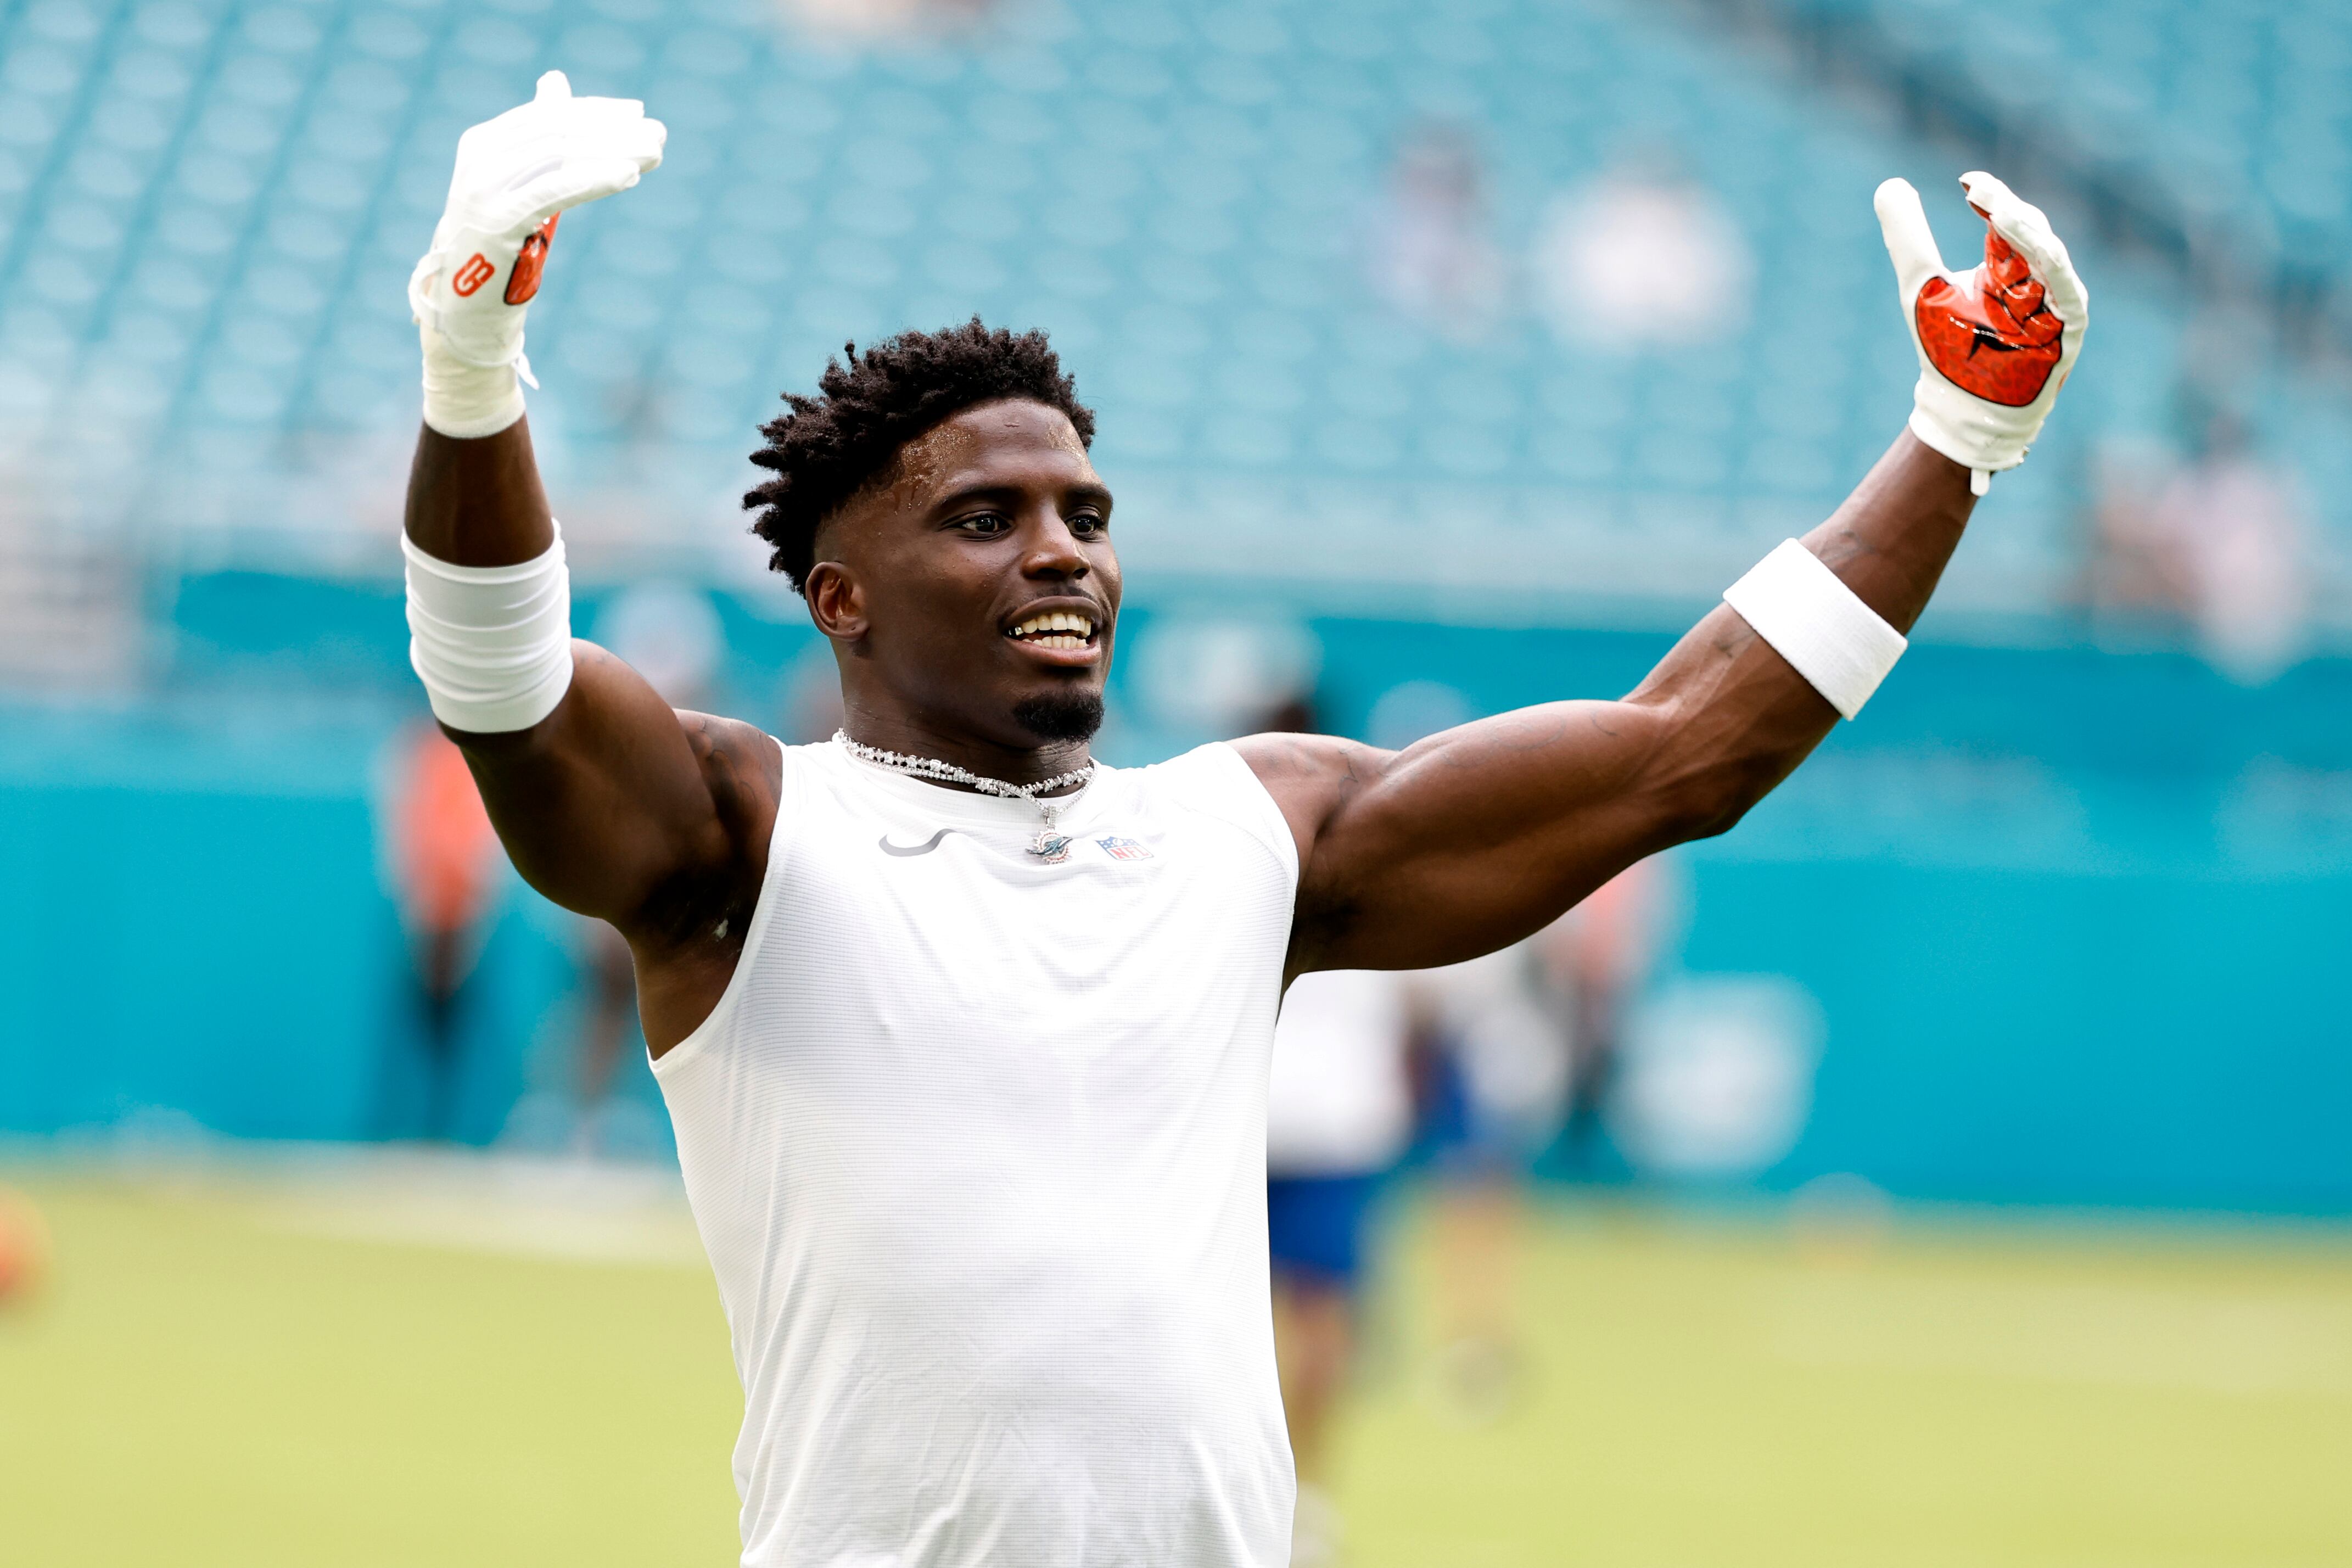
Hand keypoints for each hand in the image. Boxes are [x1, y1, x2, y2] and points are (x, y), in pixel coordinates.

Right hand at [408, 71, 666, 373]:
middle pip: (558, 132)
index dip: (596, 111)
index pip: (548, 115)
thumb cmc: (502, 244)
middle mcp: (480, 157)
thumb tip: (555, 81)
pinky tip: (628, 175)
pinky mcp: (498, 220)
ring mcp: (484, 188)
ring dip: (613, 152)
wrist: (467, 305)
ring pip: (559, 156)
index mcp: (484, 142)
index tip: (639, 114)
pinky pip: (554, 190)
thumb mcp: (523, 183)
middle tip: (658, 135)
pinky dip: (593, 179)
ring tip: (653, 154)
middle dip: (612, 132)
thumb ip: (540, 137)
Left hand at [1875, 172, 2087, 491]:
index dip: (1992, 196)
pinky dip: (2053, 270)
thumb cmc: (1946, 348)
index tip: (1966, 182)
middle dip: (2008, 210)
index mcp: (2009, 263)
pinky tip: (2036, 250)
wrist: (1959, 407)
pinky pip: (2067, 295)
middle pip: (2032, 232)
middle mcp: (2037, 278)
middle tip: (1978, 193)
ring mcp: (2055, 304)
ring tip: (2002, 213)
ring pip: (2052, 257)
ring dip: (2029, 233)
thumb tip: (1888, 185)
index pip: (2007, 219)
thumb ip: (1907, 238)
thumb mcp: (1919, 285)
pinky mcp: (2066, 331)